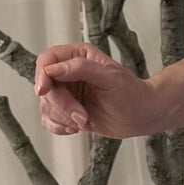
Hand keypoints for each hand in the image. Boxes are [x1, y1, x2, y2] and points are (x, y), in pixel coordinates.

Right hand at [34, 42, 156, 139]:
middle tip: (82, 116)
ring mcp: (66, 92)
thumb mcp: (109, 77)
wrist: (141, 116)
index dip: (42, 75)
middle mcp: (68, 72)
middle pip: (46, 86)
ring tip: (86, 120)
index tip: (44, 91)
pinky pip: (48, 119)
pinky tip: (77, 128)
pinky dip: (59, 126)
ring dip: (64, 117)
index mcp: (78, 56)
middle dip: (62, 105)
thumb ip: (81, 69)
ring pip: (46, 105)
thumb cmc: (131, 93)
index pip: (47, 60)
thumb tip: (52, 69)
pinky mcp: (66, 111)